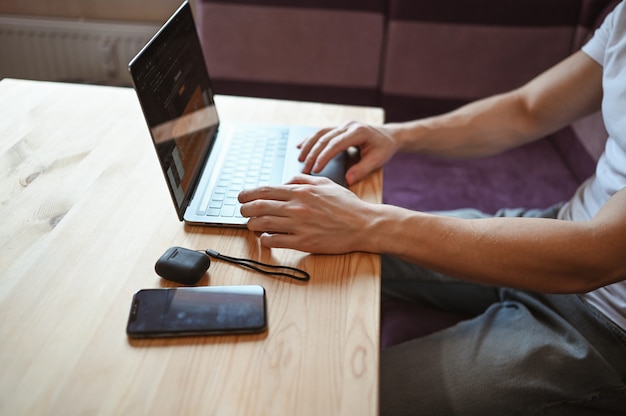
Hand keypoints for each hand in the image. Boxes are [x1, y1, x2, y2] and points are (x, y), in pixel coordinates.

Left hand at [238, 175, 374, 252]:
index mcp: (301, 191)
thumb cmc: (347, 205)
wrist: (364, 225)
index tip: (241, 197)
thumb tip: (287, 181)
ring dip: (252, 225)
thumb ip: (304, 180)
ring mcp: (298, 225)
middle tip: (242, 211)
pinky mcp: (303, 242)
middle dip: (244, 209)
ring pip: (262, 224)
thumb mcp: (326, 183)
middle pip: (258, 206)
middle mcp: (297, 207)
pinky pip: (274, 240)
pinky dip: (265, 239)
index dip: (248, 194)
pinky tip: (266, 238)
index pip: (265, 190)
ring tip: (252, 225)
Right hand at [298, 121, 398, 185]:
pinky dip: (310, 140)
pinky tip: (300, 146)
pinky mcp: (339, 128)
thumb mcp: (378, 160)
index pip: (335, 144)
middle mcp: (348, 126)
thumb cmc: (384, 148)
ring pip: (320, 133)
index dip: (324, 156)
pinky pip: (321, 132)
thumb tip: (348, 179)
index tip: (315, 169)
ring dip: (308, 146)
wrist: (389, 136)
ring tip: (299, 159)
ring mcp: (342, 125)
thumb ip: (362, 169)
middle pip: (324, 138)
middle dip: (313, 154)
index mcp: (358, 131)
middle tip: (304, 169)